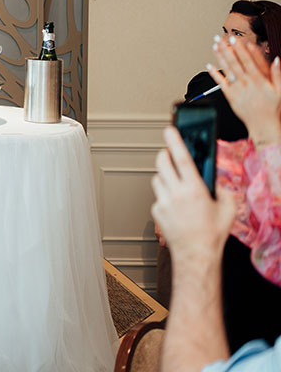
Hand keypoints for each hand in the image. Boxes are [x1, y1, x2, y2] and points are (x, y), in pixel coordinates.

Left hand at [150, 126, 235, 263]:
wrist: (196, 254)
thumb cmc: (212, 234)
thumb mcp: (227, 210)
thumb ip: (223, 191)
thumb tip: (217, 182)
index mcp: (194, 190)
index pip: (182, 159)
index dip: (175, 141)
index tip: (170, 130)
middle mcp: (175, 193)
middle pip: (162, 163)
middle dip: (164, 154)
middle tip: (169, 154)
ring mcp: (163, 202)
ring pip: (157, 178)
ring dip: (165, 176)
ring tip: (177, 184)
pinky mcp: (156, 211)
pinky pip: (158, 196)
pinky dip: (165, 196)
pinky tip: (176, 205)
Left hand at [209, 35, 280, 145]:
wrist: (263, 125)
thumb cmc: (272, 108)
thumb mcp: (280, 90)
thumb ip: (277, 74)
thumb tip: (276, 60)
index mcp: (258, 80)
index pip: (247, 60)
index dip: (240, 49)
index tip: (234, 39)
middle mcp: (246, 83)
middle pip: (234, 63)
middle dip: (227, 49)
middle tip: (220, 38)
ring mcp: (237, 89)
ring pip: (226, 70)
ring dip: (219, 57)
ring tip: (214, 46)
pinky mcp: (230, 96)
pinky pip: (221, 83)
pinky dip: (214, 74)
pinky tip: (208, 65)